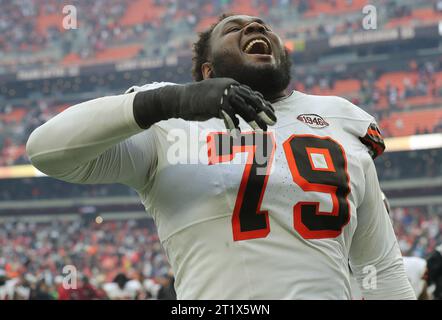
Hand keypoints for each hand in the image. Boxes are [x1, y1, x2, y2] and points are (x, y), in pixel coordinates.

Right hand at [133, 78, 276, 130]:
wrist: (179, 98)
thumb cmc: (198, 101)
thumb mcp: (217, 99)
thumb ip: (230, 104)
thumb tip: (241, 114)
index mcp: (231, 84)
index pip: (252, 94)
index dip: (263, 104)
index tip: (272, 114)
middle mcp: (230, 87)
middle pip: (252, 101)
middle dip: (264, 113)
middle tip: (274, 123)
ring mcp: (223, 95)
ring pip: (244, 109)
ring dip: (254, 121)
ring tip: (262, 132)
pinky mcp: (215, 104)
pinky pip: (229, 116)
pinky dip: (234, 126)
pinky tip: (237, 135)